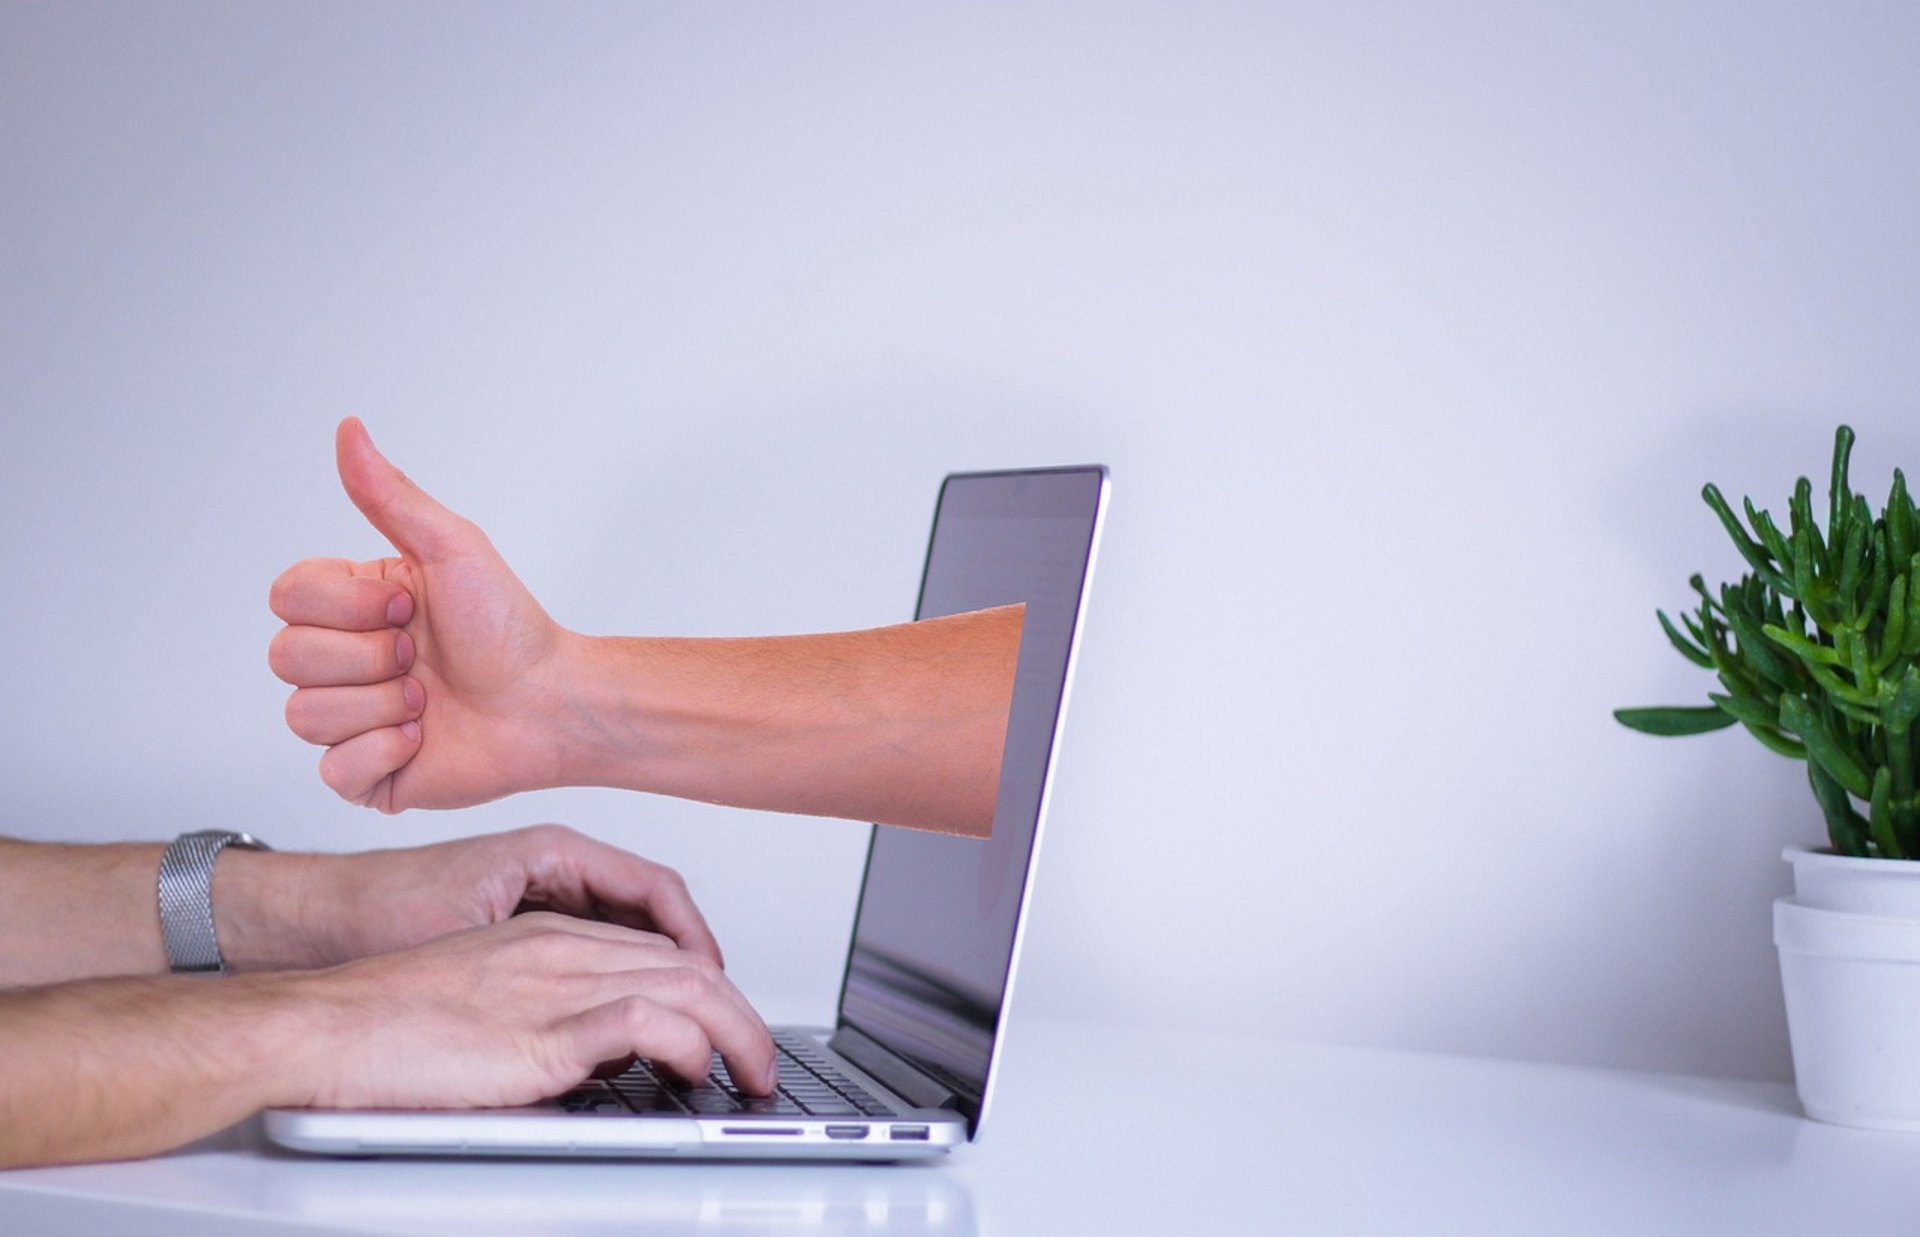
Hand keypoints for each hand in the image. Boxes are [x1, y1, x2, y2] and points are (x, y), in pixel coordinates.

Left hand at [217, 824, 726, 971]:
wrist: (306, 920)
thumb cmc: (372, 910)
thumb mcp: (472, 934)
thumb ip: (543, 959)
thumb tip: (612, 991)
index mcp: (550, 851)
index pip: (653, 886)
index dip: (694, 935)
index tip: (715, 977)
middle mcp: (550, 866)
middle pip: (647, 908)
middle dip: (687, 956)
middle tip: (714, 1005)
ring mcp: (536, 893)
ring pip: (621, 930)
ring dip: (654, 968)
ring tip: (681, 1014)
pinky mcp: (518, 923)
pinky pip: (590, 946)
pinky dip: (616, 977)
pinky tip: (622, 1014)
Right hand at [268, 417, 575, 810]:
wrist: (550, 701)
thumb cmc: (508, 625)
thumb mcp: (450, 548)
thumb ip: (389, 494)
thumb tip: (349, 429)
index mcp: (351, 607)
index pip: (286, 597)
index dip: (346, 605)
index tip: (408, 605)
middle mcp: (342, 661)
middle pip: (286, 657)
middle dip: (369, 655)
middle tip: (423, 655)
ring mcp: (349, 721)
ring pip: (305, 715)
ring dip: (381, 704)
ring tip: (429, 698)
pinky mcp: (366, 775)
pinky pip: (333, 770)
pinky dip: (385, 752)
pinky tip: (423, 738)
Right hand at [290, 913, 776, 1108]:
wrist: (322, 1024)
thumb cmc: (381, 1021)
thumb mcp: (482, 1003)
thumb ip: (544, 1015)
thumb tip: (595, 1058)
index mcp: (544, 934)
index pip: (656, 947)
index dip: (706, 985)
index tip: (729, 1023)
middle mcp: (559, 948)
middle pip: (686, 962)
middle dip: (741, 1011)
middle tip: (760, 1058)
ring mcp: (553, 983)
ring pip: (685, 985)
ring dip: (736, 1032)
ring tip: (752, 1073)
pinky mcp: (540, 1030)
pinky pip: (644, 1023)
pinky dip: (689, 1043)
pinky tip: (698, 1068)